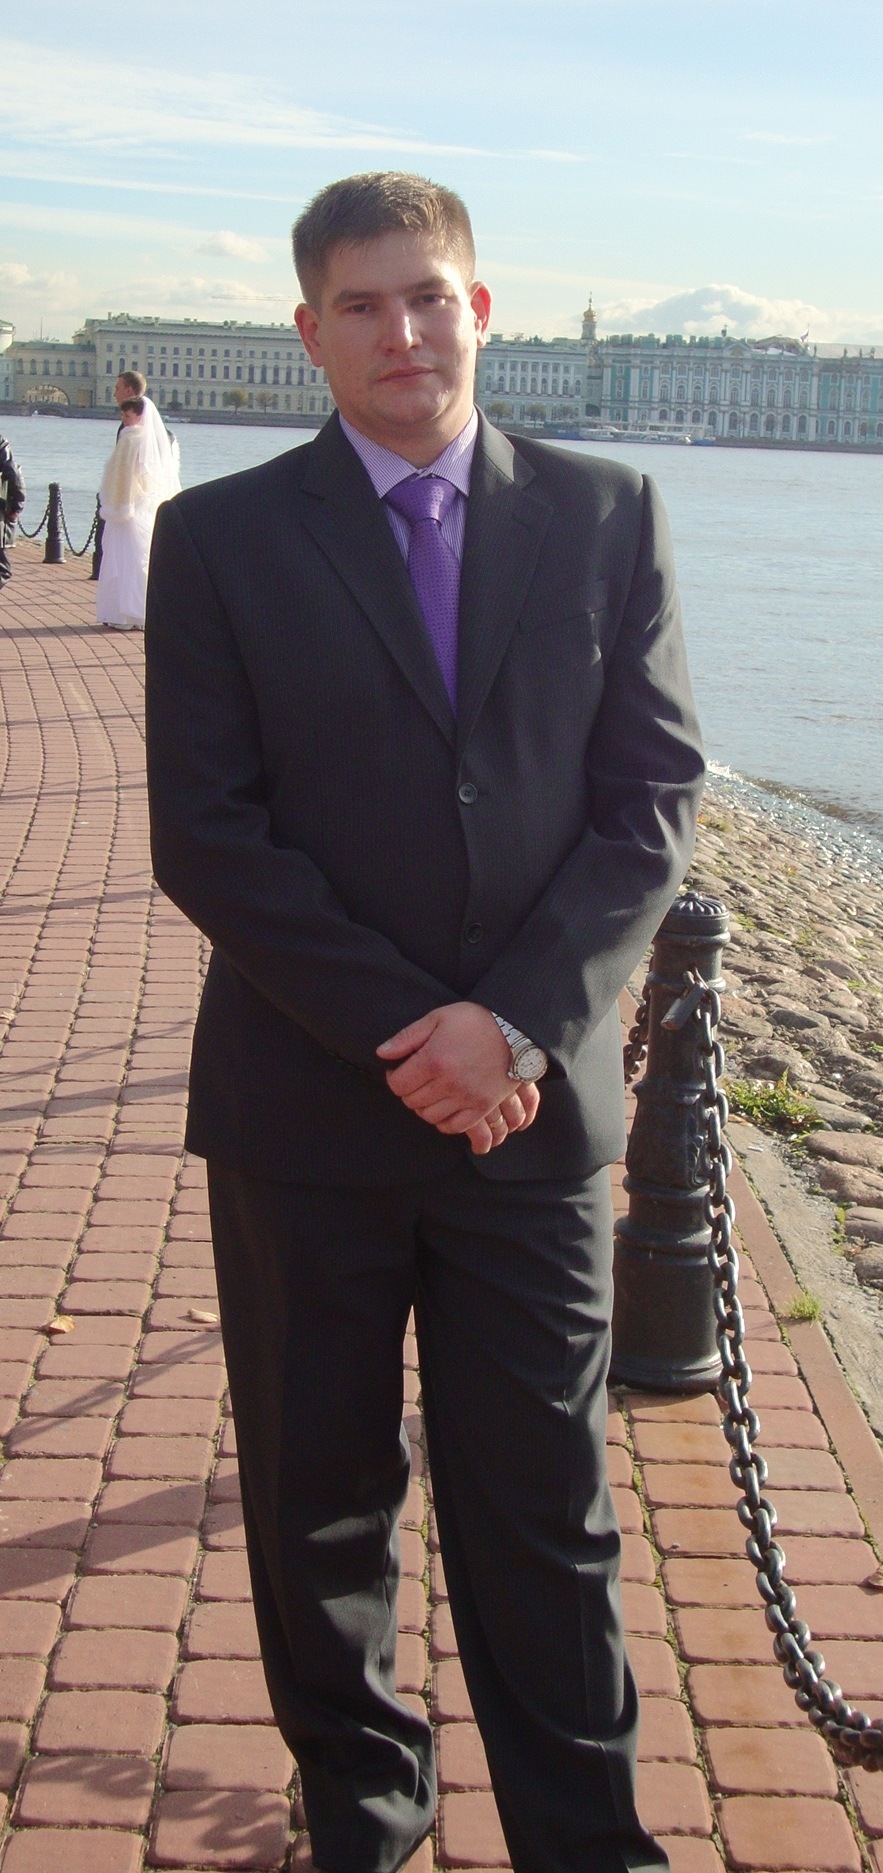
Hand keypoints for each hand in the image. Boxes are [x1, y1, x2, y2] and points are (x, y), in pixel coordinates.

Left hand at [377, 1003, 540, 1149]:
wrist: (517, 1031)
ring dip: (424, 1107)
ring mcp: (467, 1097)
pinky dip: (444, 1121)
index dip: (394, 1078)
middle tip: (416, 1081)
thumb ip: (407, 1037)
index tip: (400, 1072)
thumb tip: (382, 1053)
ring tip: (430, 1093)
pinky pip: (455, 1126)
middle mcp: (448, 1083)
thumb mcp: (438, 1018)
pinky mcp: (483, 1107)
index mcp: (433, 1060)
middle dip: (408, 1092)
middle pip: (412, 1102)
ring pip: (430, 1116)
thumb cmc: (476, 1021)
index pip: (399, 1085)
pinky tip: (445, 1107)